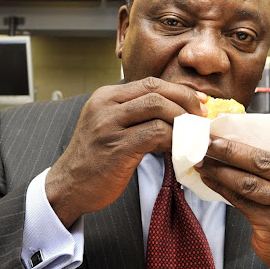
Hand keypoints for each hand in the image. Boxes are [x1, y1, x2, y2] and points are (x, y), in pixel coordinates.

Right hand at [46, 77, 206, 227]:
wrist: (68, 185)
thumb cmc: (95, 158)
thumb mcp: (109, 125)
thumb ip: (134, 113)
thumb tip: (175, 109)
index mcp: (105, 96)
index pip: (150, 83)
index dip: (179, 91)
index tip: (198, 103)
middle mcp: (105, 106)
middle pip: (156, 91)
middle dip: (185, 102)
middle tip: (201, 119)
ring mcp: (109, 126)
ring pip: (158, 108)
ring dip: (183, 121)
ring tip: (194, 135)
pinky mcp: (117, 148)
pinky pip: (155, 134)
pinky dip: (175, 140)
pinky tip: (182, 150)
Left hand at [195, 137, 269, 268]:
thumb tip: (232, 136)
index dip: (245, 135)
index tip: (220, 129)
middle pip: (262, 162)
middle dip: (230, 150)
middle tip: (206, 142)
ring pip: (249, 183)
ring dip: (220, 170)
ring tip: (201, 161)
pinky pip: (242, 202)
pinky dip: (222, 189)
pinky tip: (209, 180)